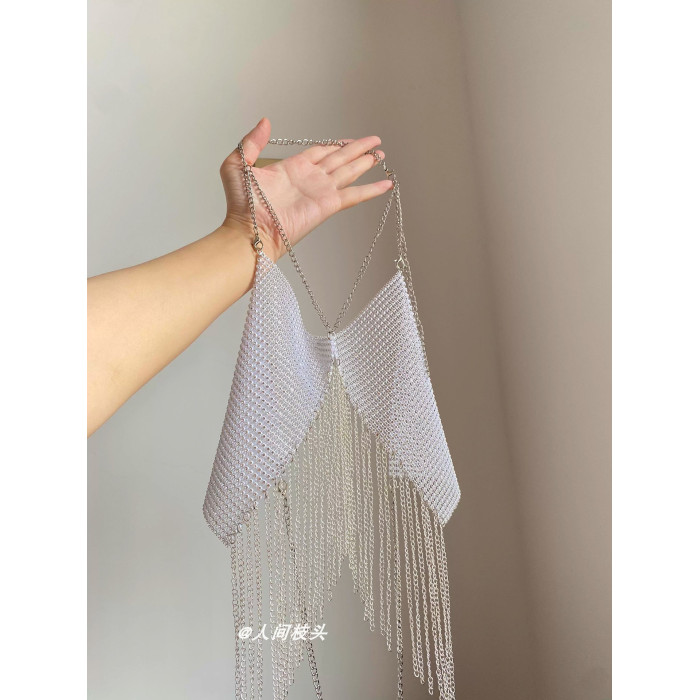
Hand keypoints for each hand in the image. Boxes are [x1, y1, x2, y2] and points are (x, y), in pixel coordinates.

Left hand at [219, 117, 392, 259]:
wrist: (249, 231)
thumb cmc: (240, 205)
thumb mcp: (237, 164)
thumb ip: (251, 142)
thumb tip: (265, 122)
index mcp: (292, 168)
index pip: (320, 152)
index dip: (336, 144)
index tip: (349, 139)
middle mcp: (310, 179)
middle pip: (340, 159)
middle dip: (358, 150)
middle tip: (376, 142)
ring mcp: (321, 192)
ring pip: (350, 172)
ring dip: (366, 163)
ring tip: (382, 155)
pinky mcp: (328, 205)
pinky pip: (354, 195)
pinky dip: (371, 190)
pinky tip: (385, 184)